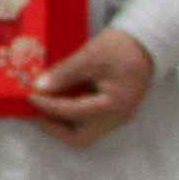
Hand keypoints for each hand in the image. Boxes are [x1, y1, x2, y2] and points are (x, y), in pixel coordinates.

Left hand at [26, 26, 157, 148]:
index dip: (48, 106)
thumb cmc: (122, 46)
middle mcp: (117, 118)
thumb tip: (39, 87)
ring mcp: (117, 116)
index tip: (30, 97)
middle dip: (54, 127)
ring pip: (85, 132)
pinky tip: (59, 99)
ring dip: (62, 122)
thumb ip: (64, 73)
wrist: (148, 41)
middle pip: (80, 138)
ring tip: (44, 105)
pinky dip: (71, 115)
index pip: (72, 113)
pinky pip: (90, 121)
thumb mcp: (90, 56)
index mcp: (114, 105)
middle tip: (35, 111)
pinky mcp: (115, 110)